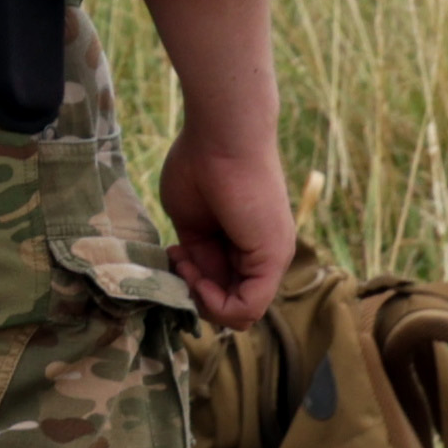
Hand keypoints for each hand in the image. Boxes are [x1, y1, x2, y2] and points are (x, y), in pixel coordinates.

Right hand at [138, 0, 296, 327]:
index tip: (175, 254)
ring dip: (202, 299)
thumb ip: (198, 255)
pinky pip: (247, 308)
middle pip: (231, 303)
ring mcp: (272, 258)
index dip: (194, 283)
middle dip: (196, 293)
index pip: (224, 288)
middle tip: (178, 263)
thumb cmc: (200, 163)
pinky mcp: (272, 259)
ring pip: (240, 312)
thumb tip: (197, 279)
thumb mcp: (192, 223)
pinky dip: (216, 304)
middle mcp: (264, 253)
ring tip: (185, 265)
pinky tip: (197, 279)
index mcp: (245, 242)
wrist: (222, 134)